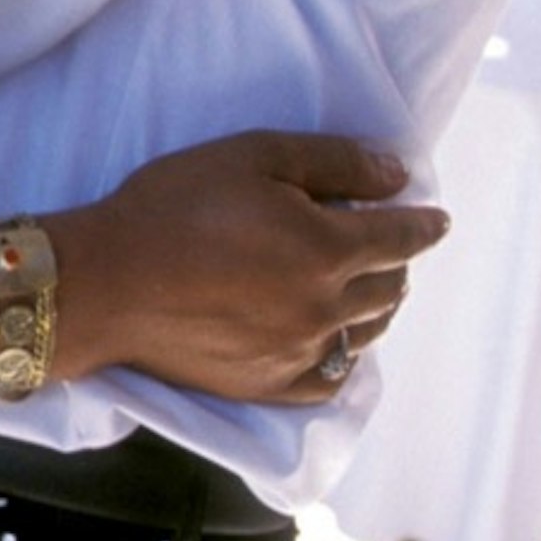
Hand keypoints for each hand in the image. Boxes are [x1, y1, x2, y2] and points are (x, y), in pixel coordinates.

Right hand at [60, 131, 446, 404]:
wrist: (104, 281)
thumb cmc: (171, 206)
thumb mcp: (251, 156)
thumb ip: (333, 162)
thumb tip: (398, 174)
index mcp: (328, 248)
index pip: (400, 236)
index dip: (423, 224)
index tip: (436, 219)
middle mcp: (324, 307)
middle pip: (391, 287)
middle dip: (397, 261)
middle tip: (388, 246)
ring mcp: (297, 352)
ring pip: (366, 333)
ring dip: (377, 307)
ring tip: (368, 291)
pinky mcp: (265, 384)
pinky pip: (329, 378)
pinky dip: (343, 357)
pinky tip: (334, 343)